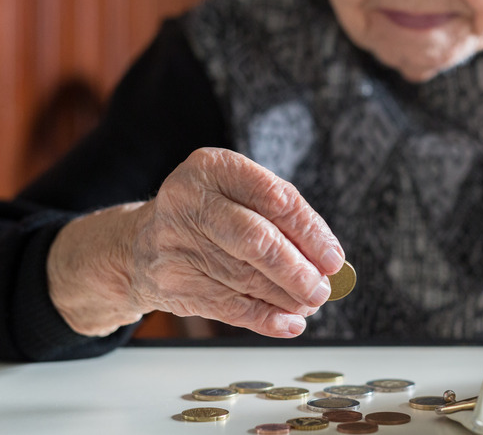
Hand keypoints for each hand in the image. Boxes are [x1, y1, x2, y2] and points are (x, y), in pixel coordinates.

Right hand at [49, 148, 343, 337]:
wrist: (140, 244)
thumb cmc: (208, 215)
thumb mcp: (237, 194)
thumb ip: (281, 218)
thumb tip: (327, 261)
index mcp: (212, 168)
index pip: (274, 197)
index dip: (310, 231)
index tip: (333, 258)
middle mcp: (188, 201)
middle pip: (255, 240)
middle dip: (297, 270)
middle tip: (322, 289)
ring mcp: (175, 244)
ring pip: (245, 278)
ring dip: (287, 297)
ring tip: (310, 303)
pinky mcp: (173, 283)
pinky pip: (229, 307)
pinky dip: (265, 318)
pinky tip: (289, 322)